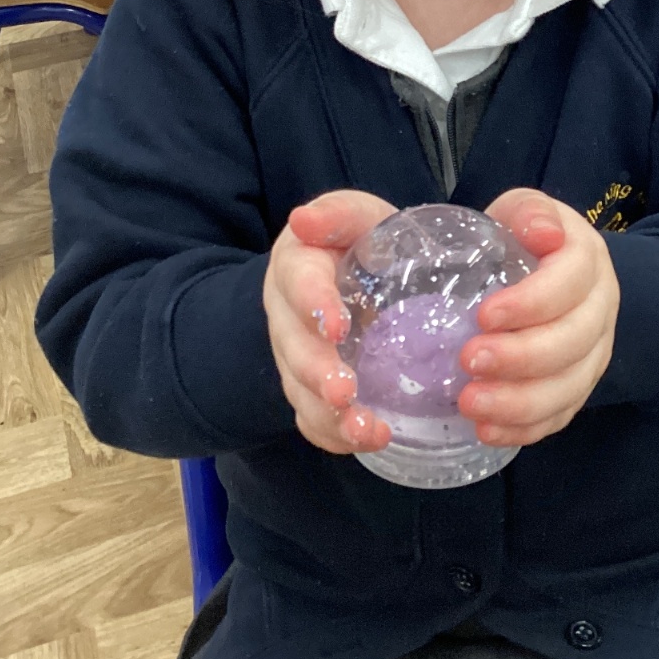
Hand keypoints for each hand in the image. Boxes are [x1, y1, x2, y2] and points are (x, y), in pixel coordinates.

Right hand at [264, 190, 396, 456]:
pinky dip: (337, 437)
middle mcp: (287, 318)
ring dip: (331, 416)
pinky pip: (314, 421)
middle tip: (346, 393)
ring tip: (369, 431)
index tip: (336, 326)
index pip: (297, 284)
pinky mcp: (310, 391)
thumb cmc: (356, 244)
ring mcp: (296, 360)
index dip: (313, 305)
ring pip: (302, 393)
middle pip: (294, 350)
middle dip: (318, 374)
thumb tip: (303, 219)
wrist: (352, 278)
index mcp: (295, 267)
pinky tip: (371, 443)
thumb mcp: (354, 217)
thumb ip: (337, 215)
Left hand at [457, 189, 619, 446]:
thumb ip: (528, 212)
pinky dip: (526, 429)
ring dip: (520, 402)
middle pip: (574, 342)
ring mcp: (594, 353)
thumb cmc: (527, 238)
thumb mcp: (525, 210)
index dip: (531, 302)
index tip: (483, 315)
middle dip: (521, 358)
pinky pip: (561, 415)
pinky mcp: (579, 386)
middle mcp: (601, 309)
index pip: (571, 282)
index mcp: (587, 260)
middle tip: (469, 361)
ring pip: (570, 387)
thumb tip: (542, 231)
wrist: (556, 272)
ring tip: (470, 405)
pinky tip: (487, 432)